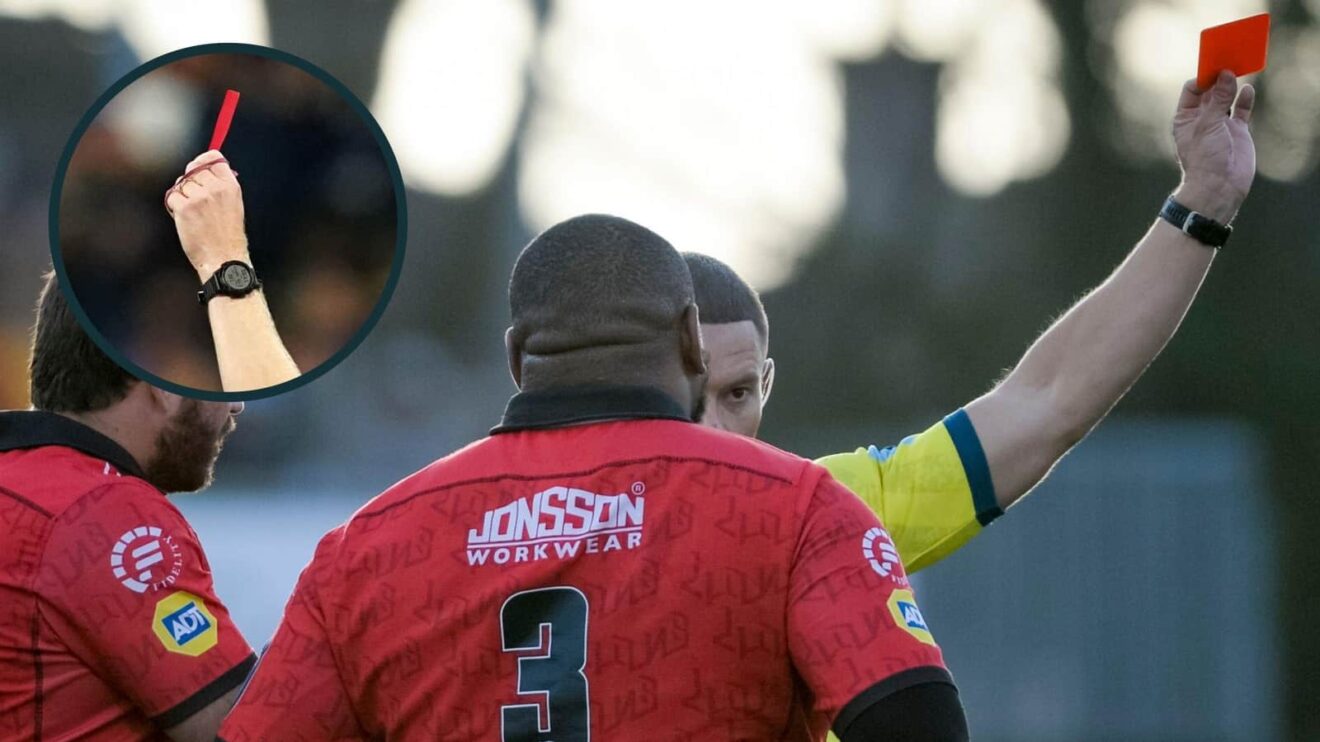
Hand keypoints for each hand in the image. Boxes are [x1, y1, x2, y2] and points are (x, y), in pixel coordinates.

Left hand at [164, 150, 250, 280]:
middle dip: (190, 181)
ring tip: (193, 213)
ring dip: (182, 196)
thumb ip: (220, 186)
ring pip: (181, 184)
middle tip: (194, 199)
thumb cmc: (227, 236)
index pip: (214, 159)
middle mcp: (216, 189)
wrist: (223, 258)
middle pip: (193, 170)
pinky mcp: (184, 208)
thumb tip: (202, 170)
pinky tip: (185, 219)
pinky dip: (174, 207)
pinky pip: (172, 197)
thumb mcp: (233, 206)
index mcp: (231, 187)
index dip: (203, 160)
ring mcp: (199, 197)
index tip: (198, 164)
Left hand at [1171, 71, 1255, 223]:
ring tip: (1240, 67)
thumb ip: (1219, 99)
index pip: (1192, 88)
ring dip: (1232, 84)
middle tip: (1230, 59)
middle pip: (1211, 90)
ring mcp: (1220, 123)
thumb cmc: (1204, 158)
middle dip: (1219, 76)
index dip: (1203, 76)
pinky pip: (1242, 109)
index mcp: (1185, 117)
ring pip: (1227, 97)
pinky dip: (1245, 99)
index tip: (1215, 65)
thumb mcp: (1208, 125)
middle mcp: (1202, 118)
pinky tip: (1247, 90)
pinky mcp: (1237, 130)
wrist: (1218, 186)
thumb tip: (1226, 74)